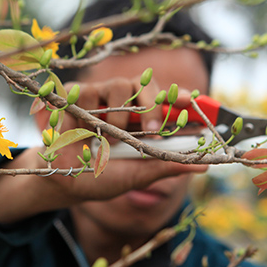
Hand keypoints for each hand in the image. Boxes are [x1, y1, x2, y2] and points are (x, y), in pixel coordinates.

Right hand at [0, 76, 205, 222]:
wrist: (62, 182)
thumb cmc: (102, 177)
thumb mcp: (137, 175)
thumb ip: (167, 165)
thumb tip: (204, 164)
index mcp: (140, 118)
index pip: (165, 98)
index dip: (180, 95)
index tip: (192, 100)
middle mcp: (121, 102)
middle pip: (143, 84)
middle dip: (151, 104)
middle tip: (151, 130)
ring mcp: (96, 96)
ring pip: (115, 87)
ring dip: (114, 117)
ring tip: (103, 141)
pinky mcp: (70, 96)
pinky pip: (82, 93)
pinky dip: (81, 115)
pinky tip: (76, 133)